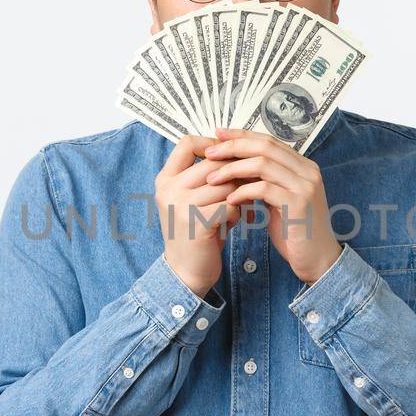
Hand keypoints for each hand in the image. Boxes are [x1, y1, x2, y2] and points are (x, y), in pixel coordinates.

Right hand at [155, 134, 239, 297]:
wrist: (187, 272)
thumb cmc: (197, 232)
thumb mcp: (193, 199)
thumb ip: (206, 176)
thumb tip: (239, 149)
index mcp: (165, 179)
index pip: (187, 143)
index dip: (212, 145)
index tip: (229, 156)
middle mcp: (169, 189)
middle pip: (213, 162)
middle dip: (236, 173)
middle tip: (249, 184)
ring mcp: (180, 205)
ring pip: (225, 184)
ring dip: (239, 195)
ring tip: (241, 207)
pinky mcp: (196, 222)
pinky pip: (230, 205)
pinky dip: (238, 214)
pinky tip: (234, 223)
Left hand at [203, 126, 342, 285]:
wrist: (319, 261)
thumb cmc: (296, 233)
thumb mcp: (280, 201)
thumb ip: (265, 182)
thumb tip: (237, 166)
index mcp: (303, 166)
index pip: (269, 140)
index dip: (242, 135)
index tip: (218, 134)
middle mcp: (307, 171)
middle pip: (265, 146)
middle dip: (234, 146)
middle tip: (209, 152)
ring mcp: (305, 186)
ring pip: (262, 164)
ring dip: (233, 169)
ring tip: (212, 179)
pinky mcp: (298, 204)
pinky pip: (264, 189)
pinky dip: (243, 192)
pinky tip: (230, 200)